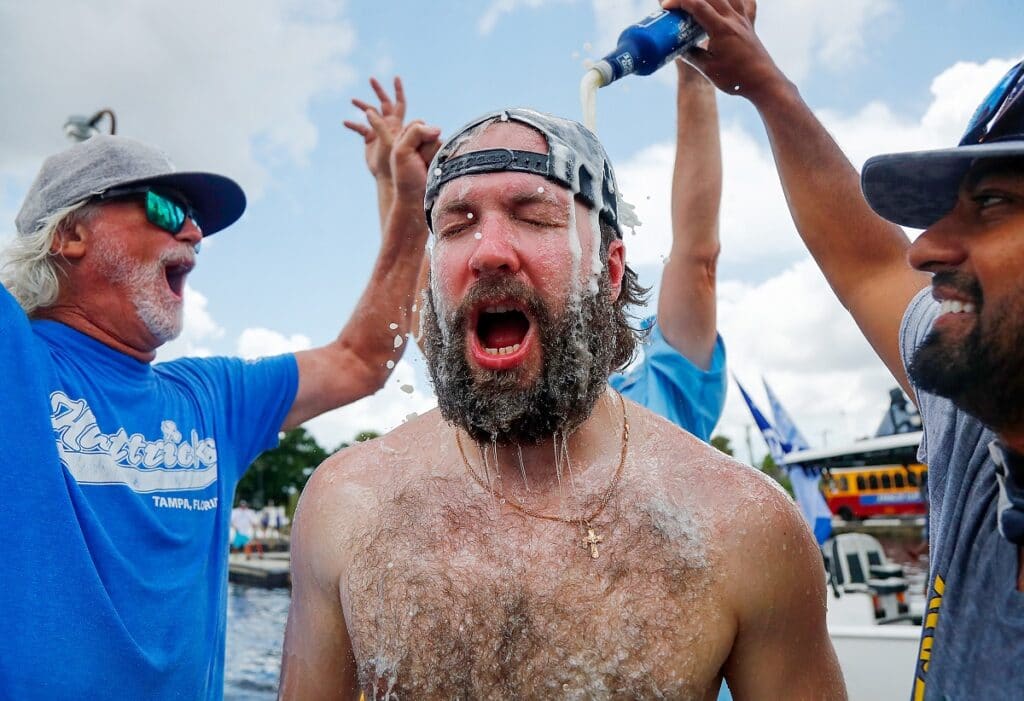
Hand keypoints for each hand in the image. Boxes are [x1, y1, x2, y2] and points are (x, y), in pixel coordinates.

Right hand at [343, 77, 406, 180]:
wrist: (387, 176)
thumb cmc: (392, 161)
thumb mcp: (387, 141)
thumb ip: (379, 126)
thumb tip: (368, 110)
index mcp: (397, 123)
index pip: (399, 103)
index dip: (398, 90)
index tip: (396, 77)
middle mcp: (388, 124)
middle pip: (384, 103)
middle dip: (379, 91)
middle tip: (371, 79)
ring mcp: (378, 130)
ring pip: (370, 113)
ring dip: (362, 105)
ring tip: (353, 100)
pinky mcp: (369, 139)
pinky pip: (360, 128)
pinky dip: (353, 124)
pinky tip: (345, 123)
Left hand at [390, 121, 442, 200]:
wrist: (419, 200)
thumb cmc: (406, 178)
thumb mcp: (401, 151)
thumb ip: (415, 132)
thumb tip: (438, 129)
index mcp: (407, 138)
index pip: (417, 124)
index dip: (415, 137)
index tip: (408, 154)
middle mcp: (422, 144)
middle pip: (431, 132)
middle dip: (425, 148)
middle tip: (418, 163)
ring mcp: (435, 152)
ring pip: (440, 143)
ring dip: (433, 156)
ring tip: (427, 169)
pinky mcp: (446, 161)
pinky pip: (450, 152)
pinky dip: (443, 162)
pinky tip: (437, 172)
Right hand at [662, 0, 784, 100]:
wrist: (762, 81)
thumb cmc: (735, 78)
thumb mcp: (708, 69)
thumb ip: (692, 55)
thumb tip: (678, 48)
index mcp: (721, 29)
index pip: (698, 5)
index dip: (680, 1)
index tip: (666, 6)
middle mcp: (733, 19)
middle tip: (678, 4)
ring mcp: (743, 19)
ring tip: (698, 3)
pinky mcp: (749, 23)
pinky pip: (744, 2)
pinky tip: (726, 3)